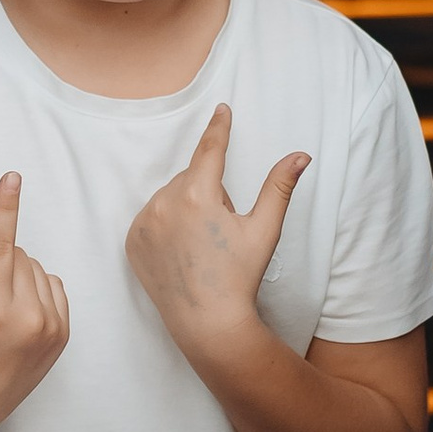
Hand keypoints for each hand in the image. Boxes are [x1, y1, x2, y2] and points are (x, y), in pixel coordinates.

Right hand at [0, 174, 69, 431]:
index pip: (0, 245)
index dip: (5, 208)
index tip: (12, 178)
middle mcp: (29, 318)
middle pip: (16, 253)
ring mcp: (51, 327)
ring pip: (35, 267)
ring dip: (16, 274)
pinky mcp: (64, 333)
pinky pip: (52, 284)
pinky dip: (35, 288)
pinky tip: (17, 312)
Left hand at [125, 104, 306, 370]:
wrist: (207, 322)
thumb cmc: (239, 276)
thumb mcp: (264, 230)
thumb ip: (279, 187)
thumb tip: (300, 156)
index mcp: (197, 196)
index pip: (210, 150)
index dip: (219, 128)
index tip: (221, 109)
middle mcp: (164, 203)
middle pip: (192, 178)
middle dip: (209, 193)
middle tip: (222, 230)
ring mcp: (144, 223)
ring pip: (171, 197)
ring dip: (187, 207)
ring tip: (202, 245)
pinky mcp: (132, 241)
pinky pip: (153, 217)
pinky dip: (166, 224)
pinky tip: (182, 250)